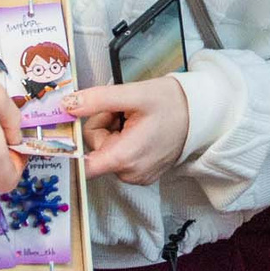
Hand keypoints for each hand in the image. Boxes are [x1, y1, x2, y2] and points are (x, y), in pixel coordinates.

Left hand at [67, 79, 189, 185]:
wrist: (201, 115)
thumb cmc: (172, 103)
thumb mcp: (134, 94)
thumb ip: (98, 99)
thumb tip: (68, 105)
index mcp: (125, 158)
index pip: (82, 166)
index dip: (74, 145)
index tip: (75, 125)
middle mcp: (129, 173)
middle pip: (95, 149)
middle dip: (104, 125)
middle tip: (124, 111)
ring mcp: (137, 176)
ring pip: (106, 151)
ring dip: (114, 131)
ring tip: (135, 118)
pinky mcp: (142, 173)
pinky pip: (119, 156)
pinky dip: (124, 140)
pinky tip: (140, 129)